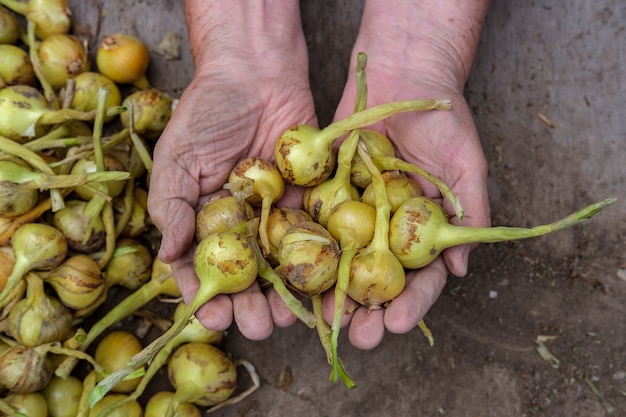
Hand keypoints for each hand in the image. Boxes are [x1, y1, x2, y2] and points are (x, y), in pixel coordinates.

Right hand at [148, 0, 314, 339]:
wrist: (257, 72)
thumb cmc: (208, 111)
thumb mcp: (178, 157)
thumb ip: (171, 205)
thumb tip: (169, 256)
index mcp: (206, 219)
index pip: (201, 266)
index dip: (204, 293)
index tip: (211, 315)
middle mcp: (242, 223)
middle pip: (246, 275)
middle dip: (249, 304)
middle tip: (256, 325)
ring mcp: (277, 214)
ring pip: (281, 264)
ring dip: (284, 294)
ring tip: (287, 317)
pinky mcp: (310, 200)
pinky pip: (314, 235)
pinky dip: (318, 262)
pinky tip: (321, 286)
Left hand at [322, 0, 490, 348]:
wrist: (404, 75)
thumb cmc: (443, 120)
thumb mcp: (466, 165)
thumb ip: (469, 213)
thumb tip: (462, 270)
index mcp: (423, 231)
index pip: (419, 277)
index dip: (410, 303)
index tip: (396, 323)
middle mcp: (388, 229)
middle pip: (377, 280)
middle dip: (367, 311)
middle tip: (357, 336)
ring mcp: (356, 214)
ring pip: (342, 262)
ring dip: (334, 293)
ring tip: (325, 319)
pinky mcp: (327, 194)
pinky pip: (316, 226)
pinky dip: (307, 251)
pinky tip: (296, 275)